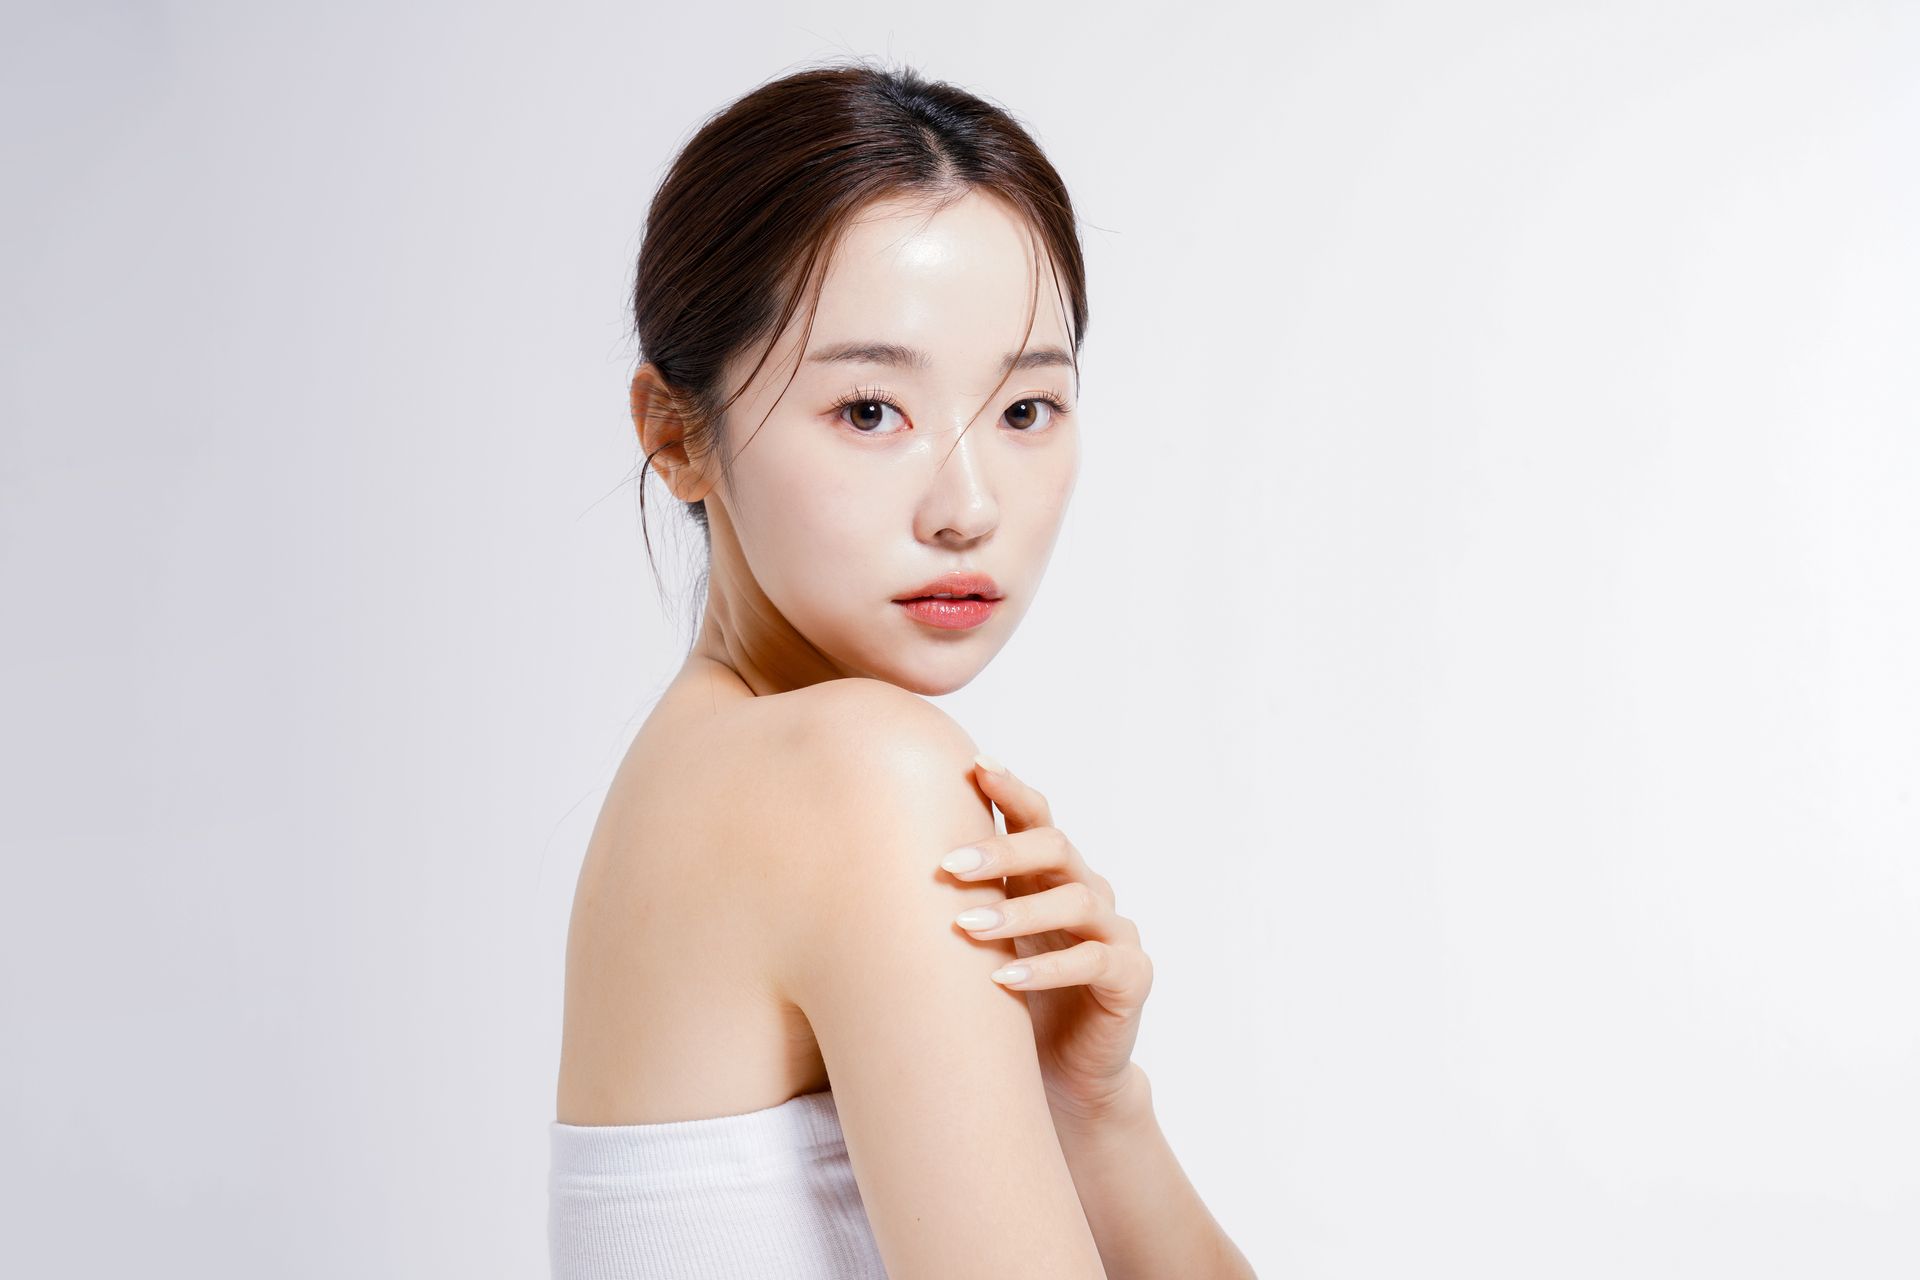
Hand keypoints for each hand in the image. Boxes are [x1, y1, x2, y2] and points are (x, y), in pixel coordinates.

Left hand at [940, 753, 1154, 1124]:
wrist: (1060, 1077)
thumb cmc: (1009, 1004)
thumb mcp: (979, 946)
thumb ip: (955, 902)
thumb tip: (868, 861)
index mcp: (1050, 875)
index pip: (1036, 818)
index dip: (1011, 790)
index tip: (974, 766)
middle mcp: (1087, 892)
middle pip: (1056, 847)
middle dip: (1002, 849)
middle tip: (948, 863)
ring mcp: (1113, 932)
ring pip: (1075, 900)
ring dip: (1018, 911)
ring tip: (968, 927)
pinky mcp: (1129, 977)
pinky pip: (1094, 961)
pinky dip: (1048, 968)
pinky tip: (1003, 979)